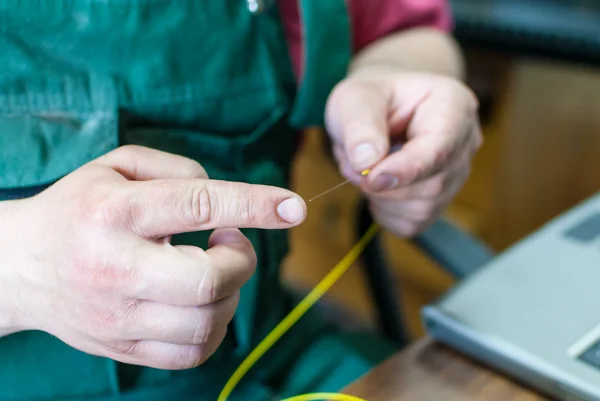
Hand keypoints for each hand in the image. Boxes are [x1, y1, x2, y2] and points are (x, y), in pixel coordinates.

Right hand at [0, 145, 305, 368]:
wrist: (19, 267)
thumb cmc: (79, 208)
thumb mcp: (117, 166)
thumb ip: (177, 170)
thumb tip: (226, 202)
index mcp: (115, 212)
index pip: (197, 205)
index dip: (254, 205)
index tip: (294, 207)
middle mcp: (116, 268)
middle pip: (207, 281)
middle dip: (241, 261)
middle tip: (229, 244)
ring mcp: (118, 317)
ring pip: (206, 322)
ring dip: (230, 294)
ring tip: (210, 271)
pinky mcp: (123, 348)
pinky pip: (192, 354)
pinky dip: (214, 328)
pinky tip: (200, 303)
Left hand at [325, 68, 481, 236]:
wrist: (376, 114)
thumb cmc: (369, 100)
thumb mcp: (353, 99)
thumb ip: (359, 126)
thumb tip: (366, 161)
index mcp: (453, 105)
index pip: (440, 148)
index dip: (406, 169)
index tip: (372, 179)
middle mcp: (464, 143)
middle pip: (432, 185)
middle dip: (382, 185)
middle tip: (350, 164)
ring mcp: (455, 176)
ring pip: (421, 210)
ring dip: (379, 198)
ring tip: (364, 168)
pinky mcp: (439, 202)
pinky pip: (411, 224)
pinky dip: (384, 212)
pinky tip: (377, 185)